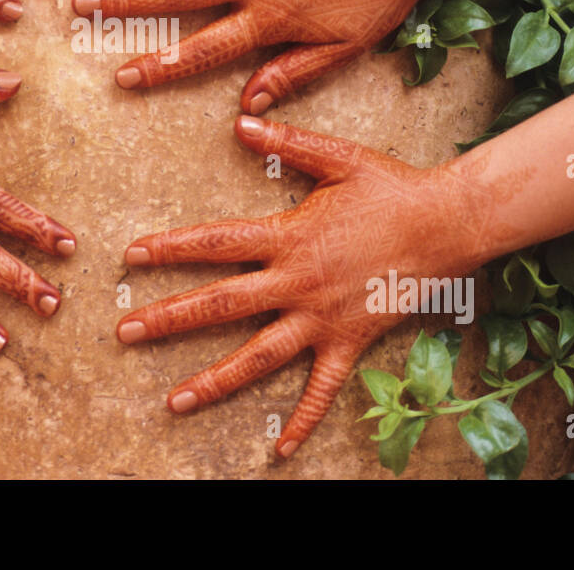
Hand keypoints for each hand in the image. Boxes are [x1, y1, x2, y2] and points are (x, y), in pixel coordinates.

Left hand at [116, 115, 499, 457]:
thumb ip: (286, 143)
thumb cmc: (392, 188)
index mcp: (288, 237)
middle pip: (221, 305)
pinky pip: (322, 389)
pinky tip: (279, 451)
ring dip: (213, 380)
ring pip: (258, 357)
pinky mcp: (349, 342)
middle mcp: (297, 283)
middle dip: (168, 319)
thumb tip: (239, 123)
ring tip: (173, 402)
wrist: (448, 225)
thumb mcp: (337, 158)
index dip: (171, 248)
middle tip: (124, 332)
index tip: (131, 257)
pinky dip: (301, 420)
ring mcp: (321, 318)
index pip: (215, 243)